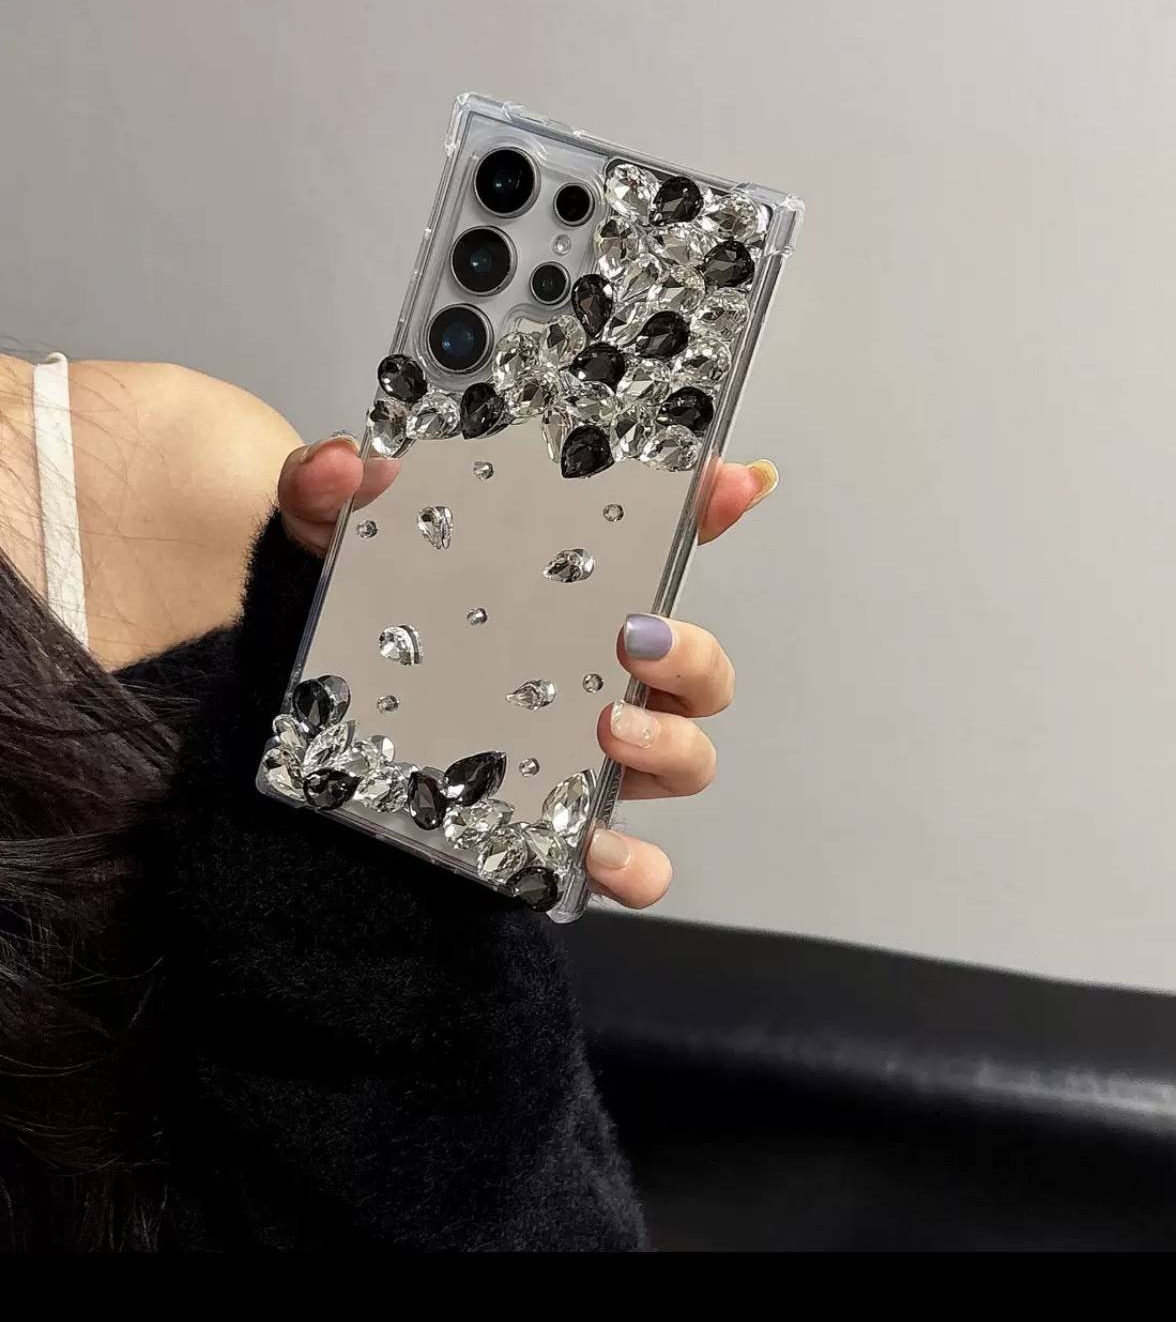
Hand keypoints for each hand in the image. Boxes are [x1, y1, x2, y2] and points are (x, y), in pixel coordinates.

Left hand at [277, 434, 777, 908]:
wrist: (291, 728)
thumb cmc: (343, 631)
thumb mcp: (325, 552)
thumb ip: (324, 494)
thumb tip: (351, 464)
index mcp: (567, 600)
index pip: (658, 545)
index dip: (709, 508)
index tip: (731, 482)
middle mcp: (596, 681)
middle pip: (700, 671)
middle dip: (695, 655)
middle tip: (636, 639)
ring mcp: (585, 762)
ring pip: (688, 760)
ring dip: (673, 746)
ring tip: (611, 729)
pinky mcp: (557, 835)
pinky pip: (636, 865)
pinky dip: (633, 865)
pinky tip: (592, 847)